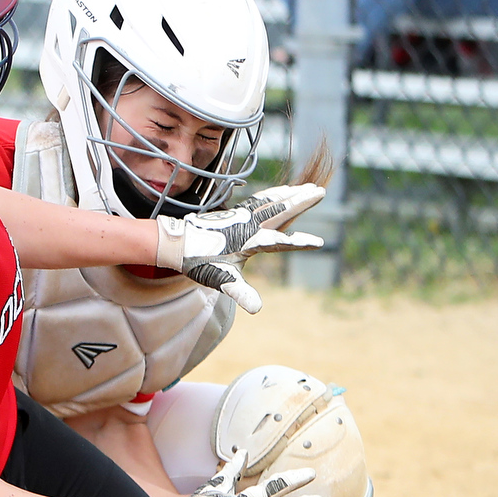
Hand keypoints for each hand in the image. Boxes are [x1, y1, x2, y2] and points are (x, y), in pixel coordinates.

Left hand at [154, 184, 325, 312]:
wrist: (177, 243)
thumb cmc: (200, 262)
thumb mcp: (221, 280)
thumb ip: (239, 292)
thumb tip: (256, 308)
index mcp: (245, 240)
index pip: (277, 242)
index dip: (298, 242)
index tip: (318, 242)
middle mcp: (245, 224)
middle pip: (277, 210)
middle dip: (299, 201)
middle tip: (320, 191)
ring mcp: (240, 215)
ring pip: (270, 201)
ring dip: (290, 194)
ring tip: (308, 188)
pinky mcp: (235, 212)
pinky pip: (260, 200)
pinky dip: (274, 194)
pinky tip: (281, 191)